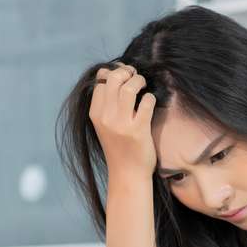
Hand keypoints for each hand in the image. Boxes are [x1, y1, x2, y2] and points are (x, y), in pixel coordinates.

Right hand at [88, 62, 156, 180]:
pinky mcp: (138, 130)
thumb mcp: (104, 125)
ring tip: (143, 85)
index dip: (112, 73)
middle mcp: (106, 118)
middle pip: (113, 79)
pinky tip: (150, 103)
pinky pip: (147, 102)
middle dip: (126, 72)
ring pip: (129, 87)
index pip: (100, 82)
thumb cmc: (119, 147)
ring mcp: (121, 124)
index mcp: (95, 115)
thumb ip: (106, 104)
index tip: (123, 76)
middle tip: (135, 76)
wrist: (127, 174)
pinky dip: (151, 98)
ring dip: (139, 81)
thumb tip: (112, 74)